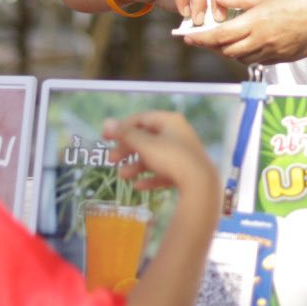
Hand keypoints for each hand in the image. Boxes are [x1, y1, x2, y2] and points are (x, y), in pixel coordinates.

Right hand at [101, 112, 217, 194]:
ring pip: (154, 157)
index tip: (106, 137)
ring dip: (136, 166)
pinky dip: (150, 177)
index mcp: (169, 121)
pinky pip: (164, 172)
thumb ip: (125, 134)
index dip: (122, 127)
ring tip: (122, 176)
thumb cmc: (171, 158)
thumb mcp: (145, 145)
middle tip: (111, 159)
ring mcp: (182, 153)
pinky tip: (138, 186)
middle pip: (146, 138)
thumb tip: (107, 122)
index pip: (141, 119)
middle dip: (127, 149)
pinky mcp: (186, 172)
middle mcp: (177, 134)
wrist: (200, 183)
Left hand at [182, 0, 306, 65]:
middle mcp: (262, 42)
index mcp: (256, 23)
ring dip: (229, 50)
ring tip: (225, 38)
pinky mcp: (283, 59)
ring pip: (241, 58)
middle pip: (226, 51)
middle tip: (202, 37)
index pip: (219, 36)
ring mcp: (273, 53)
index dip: (200, 39)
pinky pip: (258, 60)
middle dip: (211, 46)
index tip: (186, 38)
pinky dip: (247, 53)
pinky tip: (249, 42)